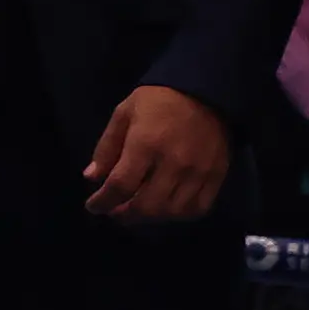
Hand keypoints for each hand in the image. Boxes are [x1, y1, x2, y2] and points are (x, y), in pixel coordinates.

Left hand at [84, 84, 230, 223]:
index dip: (103, 202)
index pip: (121, 185)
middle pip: (147, 206)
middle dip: (125, 215)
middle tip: (114, 211)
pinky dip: (178, 215)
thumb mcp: (123, 113)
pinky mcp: (216, 176)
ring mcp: (198, 173)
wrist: (206, 91)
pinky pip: (198, 208)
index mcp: (145, 144)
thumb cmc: (158, 100)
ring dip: (150, 218)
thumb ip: (107, 147)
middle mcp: (173, 163)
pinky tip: (165, 208)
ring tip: (137, 210)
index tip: (93, 207)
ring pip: (172, 212)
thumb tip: (92, 178)